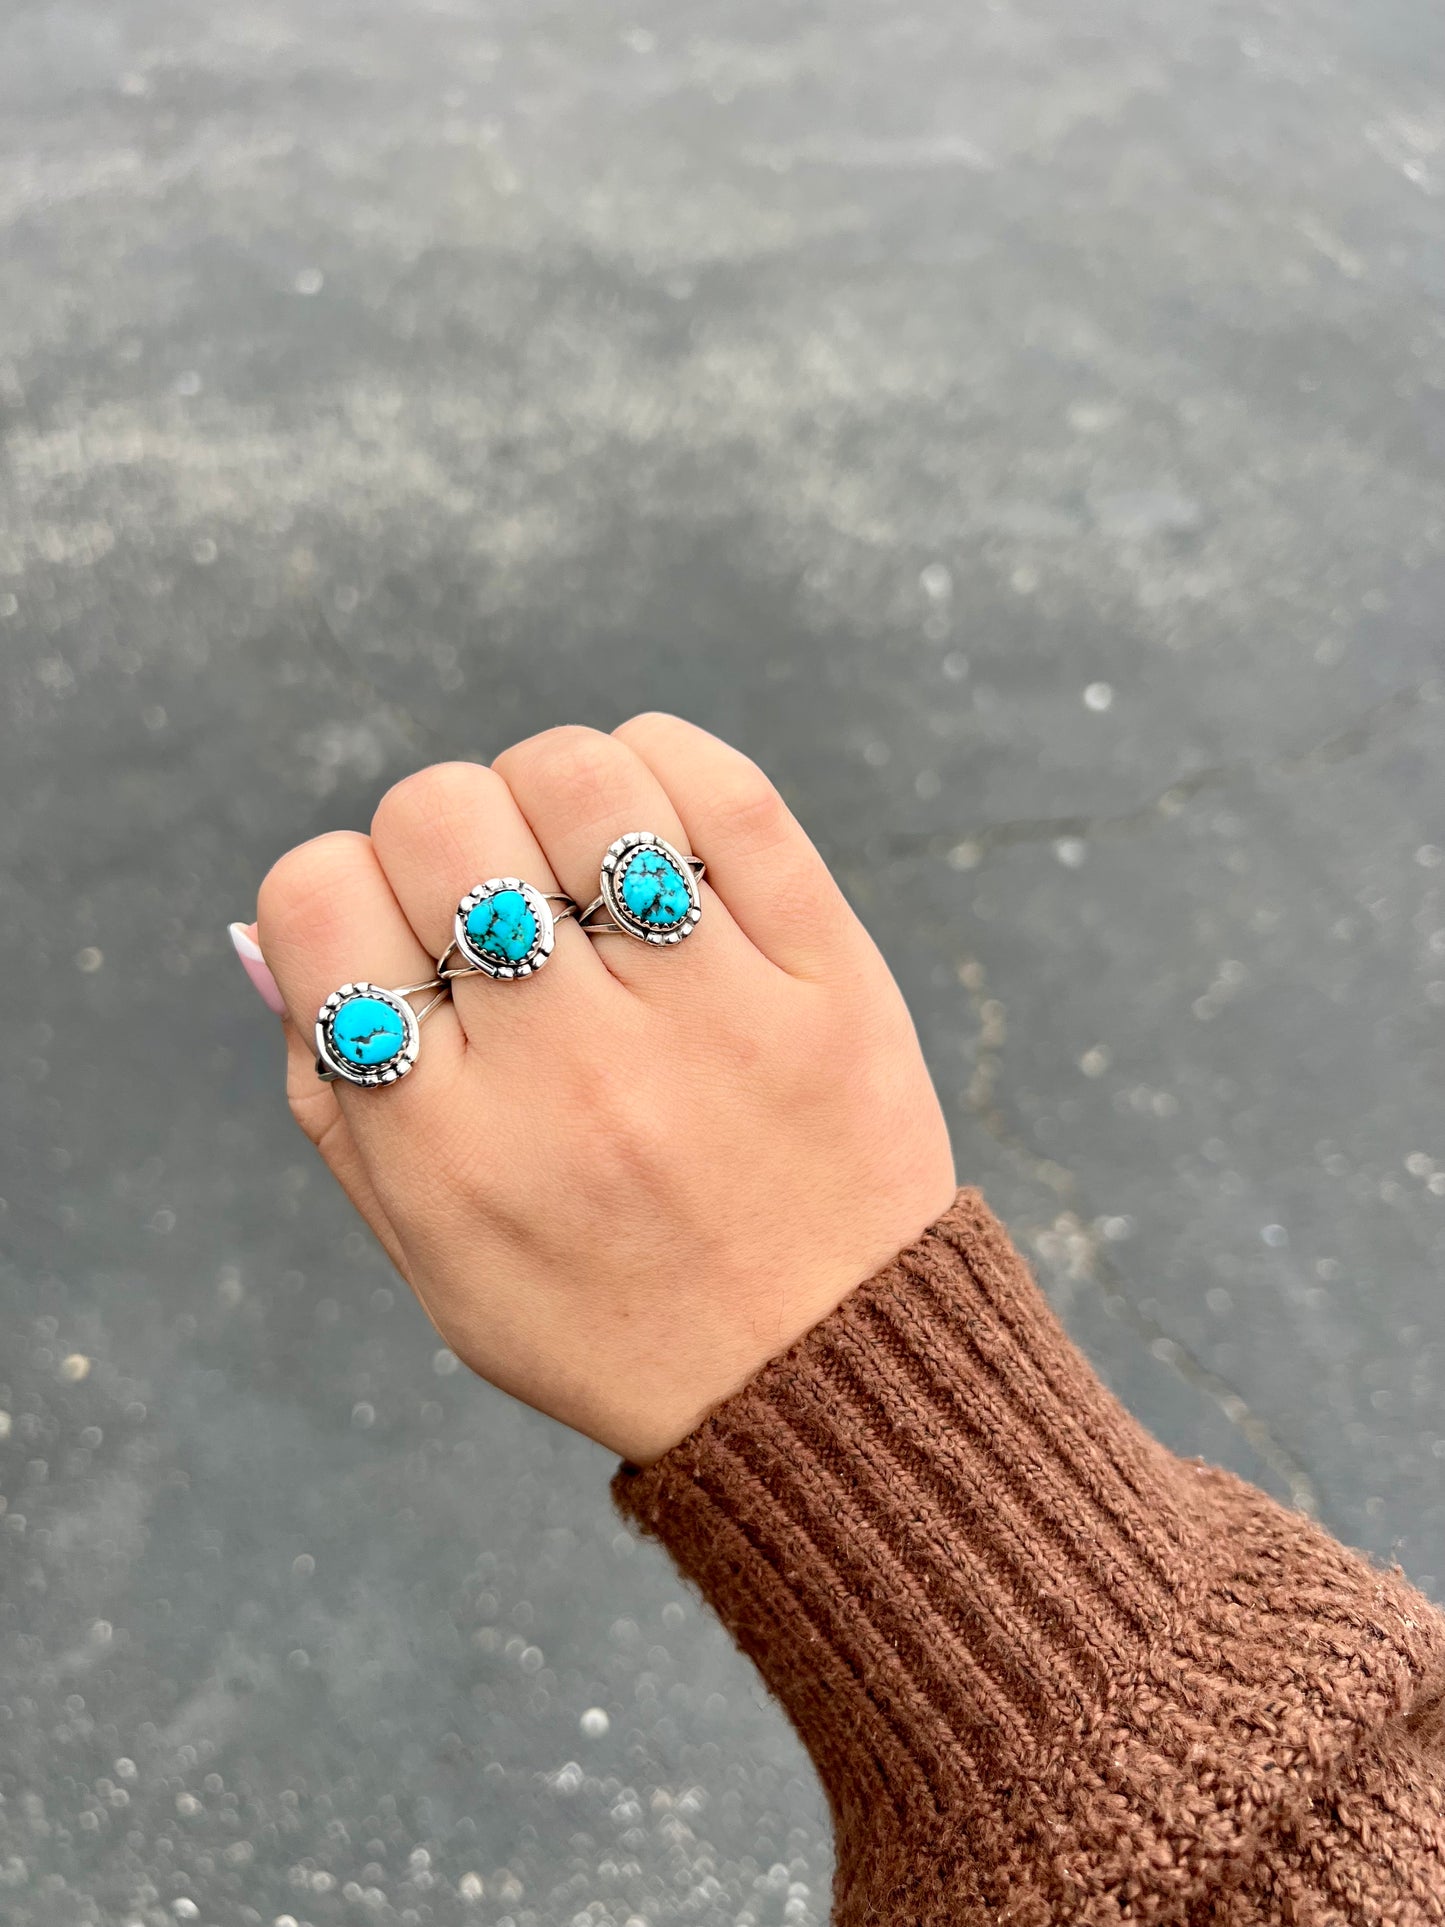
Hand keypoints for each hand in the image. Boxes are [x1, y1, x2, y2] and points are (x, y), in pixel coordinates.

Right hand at [247, 717, 955, 1464]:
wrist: (822, 1376)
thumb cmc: (604, 1312)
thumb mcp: (429, 1255)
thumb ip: (333, 1098)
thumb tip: (278, 933)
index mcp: (445, 1147)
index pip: (317, 897)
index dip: (340, 887)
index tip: (396, 932)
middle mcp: (570, 1073)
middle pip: (439, 815)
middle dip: (445, 835)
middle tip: (499, 899)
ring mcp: (709, 1017)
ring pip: (579, 776)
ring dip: (557, 791)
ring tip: (584, 864)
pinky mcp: (826, 977)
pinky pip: (726, 791)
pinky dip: (668, 764)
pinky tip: (659, 823)